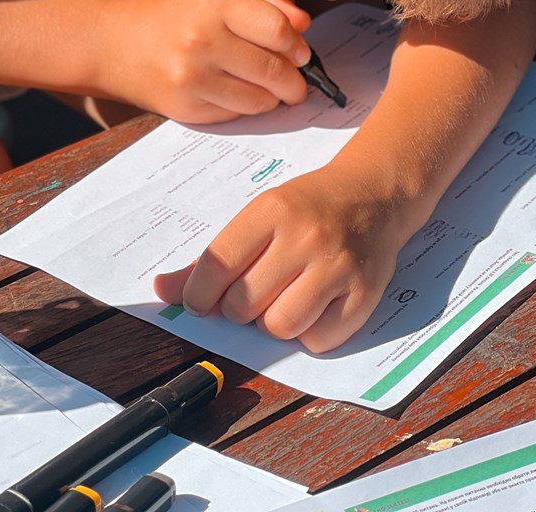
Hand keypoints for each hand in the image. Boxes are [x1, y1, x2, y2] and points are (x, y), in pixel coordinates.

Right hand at [95, 0, 312, 123]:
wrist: (109, 45)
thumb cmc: (164, 15)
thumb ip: (258, 5)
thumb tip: (303, 27)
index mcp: (211, 5)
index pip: (278, 29)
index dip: (296, 44)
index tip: (299, 51)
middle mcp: (202, 42)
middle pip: (274, 70)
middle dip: (294, 80)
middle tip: (296, 79)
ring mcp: (193, 80)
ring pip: (260, 100)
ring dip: (274, 98)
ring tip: (271, 88)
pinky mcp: (187, 110)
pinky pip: (236, 115)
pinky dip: (246, 108)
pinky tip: (239, 93)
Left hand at [153, 162, 404, 351]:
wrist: (374, 194)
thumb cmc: (307, 208)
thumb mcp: (259, 217)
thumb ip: (211, 259)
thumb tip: (161, 292)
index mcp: (272, 210)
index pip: (217, 265)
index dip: (199, 294)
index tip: (201, 301)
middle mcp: (305, 236)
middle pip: (244, 304)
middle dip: (239, 309)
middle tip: (253, 293)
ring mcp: (338, 266)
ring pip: (281, 326)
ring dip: (274, 323)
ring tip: (284, 300)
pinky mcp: (364, 294)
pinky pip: (319, 341)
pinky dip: (310, 334)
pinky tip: (315, 307)